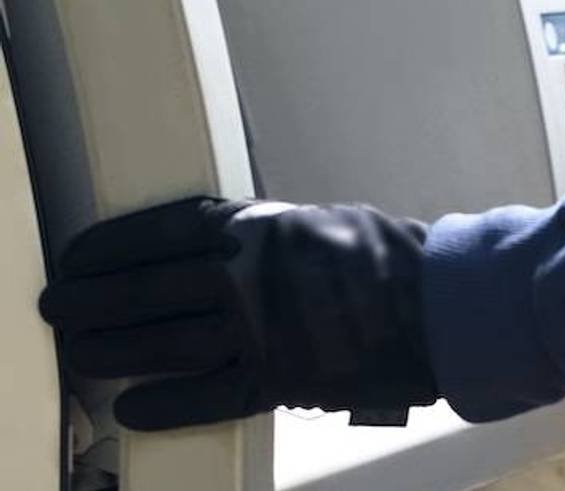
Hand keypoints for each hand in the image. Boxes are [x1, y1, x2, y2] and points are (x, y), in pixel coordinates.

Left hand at [40, 197, 436, 430]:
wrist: (440, 305)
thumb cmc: (389, 257)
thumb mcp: (320, 220)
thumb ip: (265, 235)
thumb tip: (220, 246)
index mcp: (256, 230)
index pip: (159, 234)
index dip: (109, 248)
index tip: (77, 258)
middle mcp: (246, 279)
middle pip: (145, 292)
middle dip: (91, 302)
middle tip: (60, 308)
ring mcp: (259, 333)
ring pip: (161, 345)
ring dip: (111, 350)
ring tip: (79, 353)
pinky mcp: (278, 380)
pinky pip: (205, 396)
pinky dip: (164, 404)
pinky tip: (131, 407)